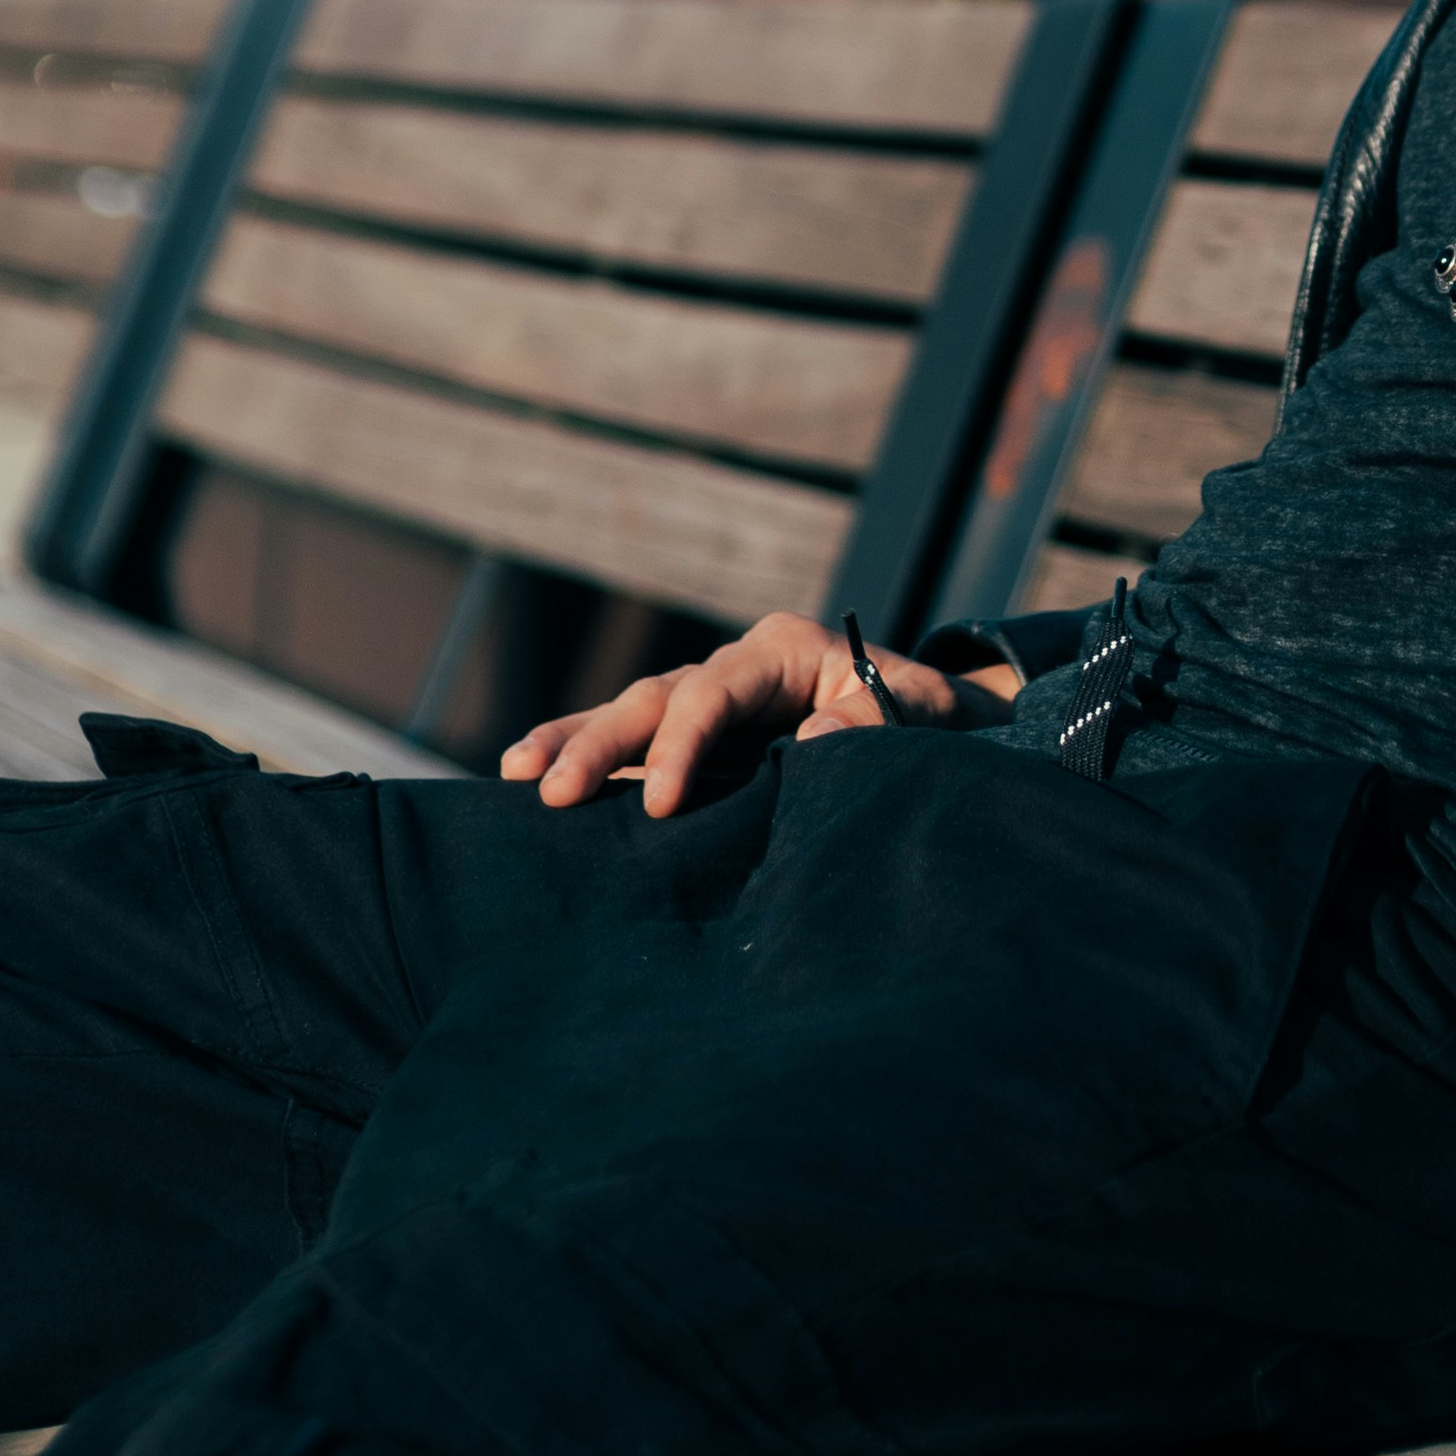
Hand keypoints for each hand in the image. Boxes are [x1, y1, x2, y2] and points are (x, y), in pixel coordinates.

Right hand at [499, 611, 1014, 818]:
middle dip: (599, 742)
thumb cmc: (932, 721)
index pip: (713, 692)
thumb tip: (809, 749)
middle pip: (654, 697)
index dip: (683, 745)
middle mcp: (736, 667)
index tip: (664, 806)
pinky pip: (640, 743)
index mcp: (783, 650)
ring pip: (631, 713)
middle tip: (548, 791)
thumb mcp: (922, 716)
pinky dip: (596, 758)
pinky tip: (540, 781)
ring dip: (576, 742)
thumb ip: (869, 724)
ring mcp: (714, 699)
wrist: (940, 727)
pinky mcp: (705, 737)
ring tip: (516, 776)